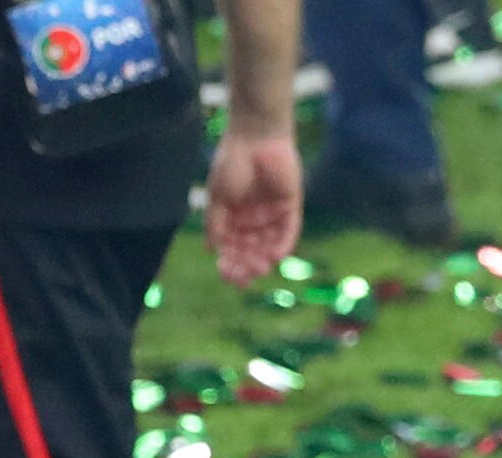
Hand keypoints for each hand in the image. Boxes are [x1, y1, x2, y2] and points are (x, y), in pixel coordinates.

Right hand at [205, 135, 302, 285]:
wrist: (255, 137)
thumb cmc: (231, 162)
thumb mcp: (217, 196)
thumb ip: (215, 223)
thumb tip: (211, 249)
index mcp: (233, 217)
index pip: (232, 247)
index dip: (229, 262)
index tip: (225, 274)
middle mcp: (253, 219)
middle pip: (250, 251)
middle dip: (245, 265)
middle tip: (242, 277)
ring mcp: (272, 214)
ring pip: (268, 246)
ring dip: (263, 260)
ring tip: (257, 269)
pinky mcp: (290, 208)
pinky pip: (288, 233)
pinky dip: (282, 246)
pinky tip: (273, 257)